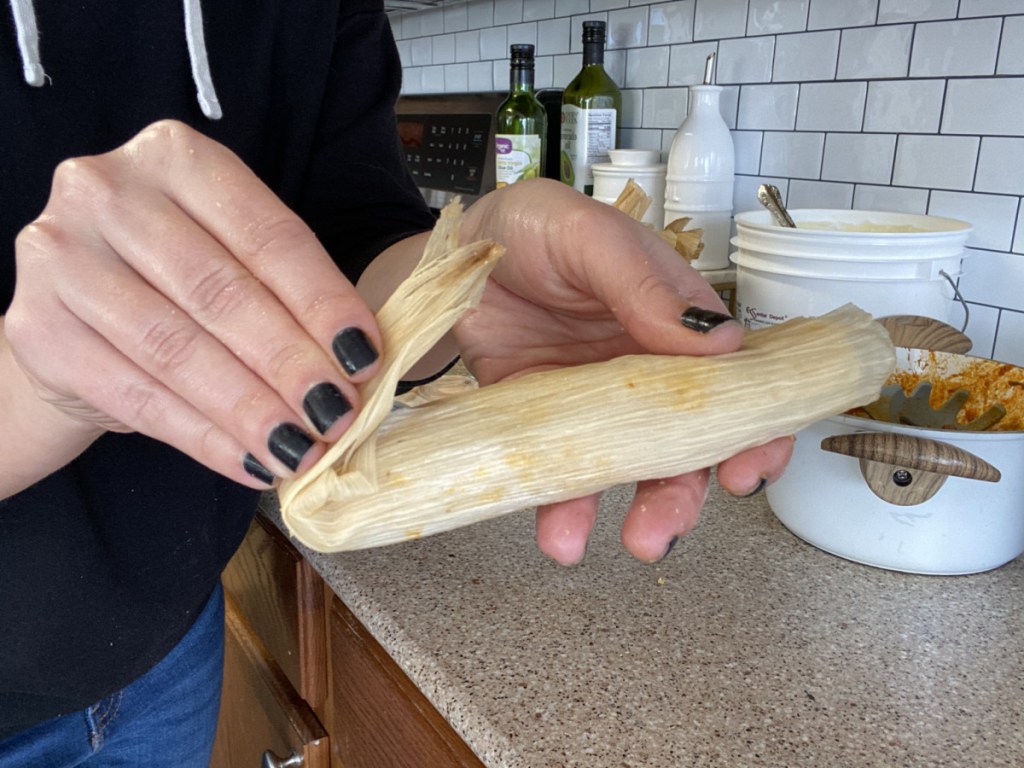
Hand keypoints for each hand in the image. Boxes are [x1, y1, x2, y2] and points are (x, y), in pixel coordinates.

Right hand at [3, 120, 381, 493]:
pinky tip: (249, 461)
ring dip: (250, 409)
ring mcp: (59, 256)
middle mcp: (106, 190)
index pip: (267, 236)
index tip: (364, 357)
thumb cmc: (172, 283)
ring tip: (301, 448)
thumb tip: (356, 364)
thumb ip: (286, 294)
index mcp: (175, 156)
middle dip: (289, 362)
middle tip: (336, 413)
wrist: (74, 316)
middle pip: (221, 292)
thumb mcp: (232, 259)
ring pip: (176, 347)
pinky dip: (202, 437)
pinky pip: (135, 395)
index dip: (322, 302)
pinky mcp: (35, 326)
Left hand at [456, 179, 793, 563]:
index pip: (734, 379)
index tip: (750, 468)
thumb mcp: (586, 235)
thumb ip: (642, 283)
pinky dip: (565, 507)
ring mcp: (595, 403)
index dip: (754, 427)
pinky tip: (560, 535)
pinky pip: (563, 472)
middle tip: (667, 526)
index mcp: (674, 319)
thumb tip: (720, 340)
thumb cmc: (532, 228)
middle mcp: (644, 369)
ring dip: (638, 511)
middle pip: (686, 441)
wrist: (451, 255)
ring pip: (631, 468)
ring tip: (632, 542)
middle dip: (686, 490)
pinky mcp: (546, 423)